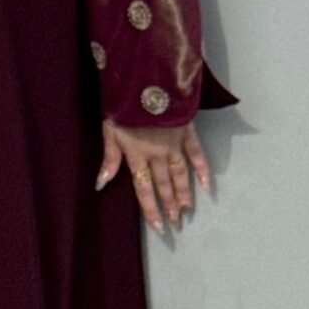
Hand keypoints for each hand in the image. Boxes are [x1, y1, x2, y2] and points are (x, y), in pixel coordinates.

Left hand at [97, 115, 210, 233]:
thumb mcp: (109, 130)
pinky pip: (196, 153)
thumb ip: (109, 158)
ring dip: (184, 191)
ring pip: (180, 173)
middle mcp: (157, 154)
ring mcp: (174, 143)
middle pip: (164, 184)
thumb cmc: (123, 105)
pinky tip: (207, 183)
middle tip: (176, 222)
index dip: (151, 208)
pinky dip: (202, 168)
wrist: (145, 81)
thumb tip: (101, 184)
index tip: (159, 227)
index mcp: (137, 155)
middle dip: (169, 204)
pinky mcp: (186, 131)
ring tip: (187, 208)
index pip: (144, 188)